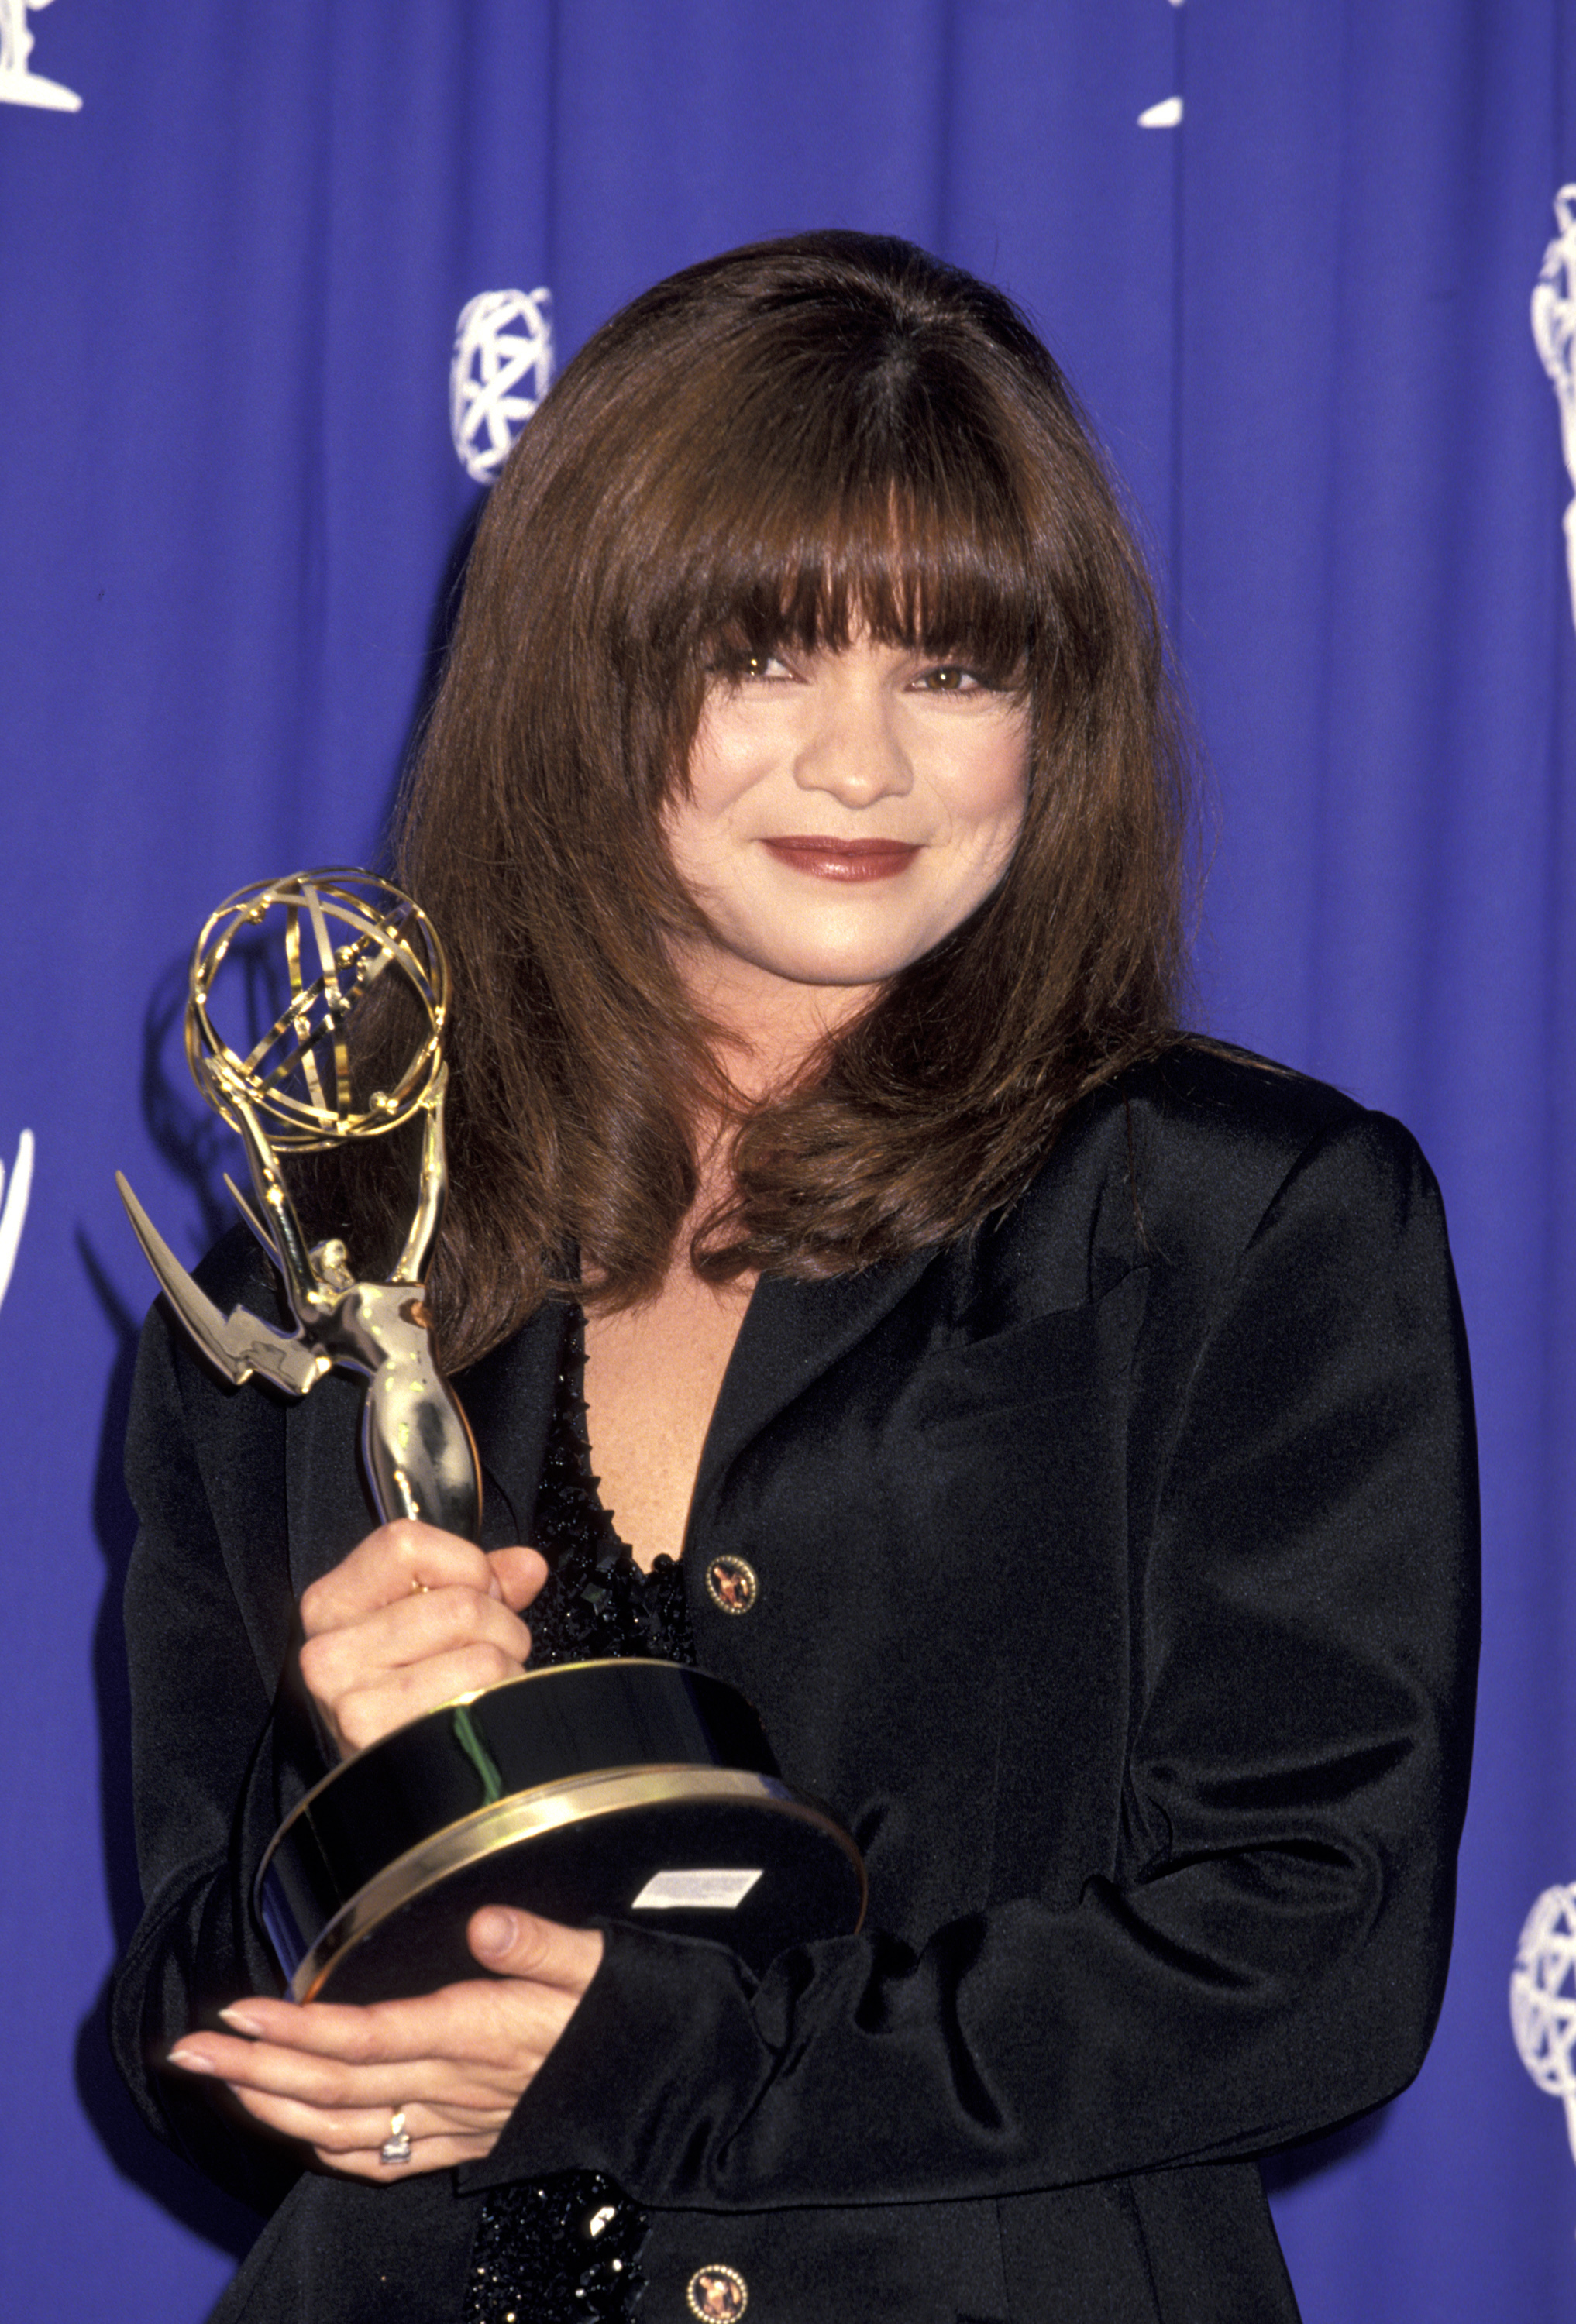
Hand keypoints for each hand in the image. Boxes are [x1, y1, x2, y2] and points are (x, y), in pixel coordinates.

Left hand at [165, 1908, 604, 2178]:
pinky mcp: (473, 2142)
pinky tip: (302, 2132)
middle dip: (254, 2070)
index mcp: (481, 2034)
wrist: (677, 2086)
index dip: (297, 2029)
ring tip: (222, 2081)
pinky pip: (389, 2158)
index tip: (239, 2012)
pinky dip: (331, 2148)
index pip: (366, 2038)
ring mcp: (461, 2122)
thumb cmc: (639, 2014)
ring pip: (348, 2129)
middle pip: (336, 2087)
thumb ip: (542, 1944)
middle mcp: (458, 2086)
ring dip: (274, 2108)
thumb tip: (489, 1923)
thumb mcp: (604, 1961)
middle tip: (187, 2050)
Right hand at [298, 1521, 547, 1756]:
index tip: (472, 1592)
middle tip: (481, 1654)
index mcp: (332, 1604)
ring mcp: (352, 1699)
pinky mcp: (383, 1738)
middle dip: (497, 1626)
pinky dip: (501, 1699)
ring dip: (503, 1667)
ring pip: (480, 1649)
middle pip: (460, 1603)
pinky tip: (473, 1715)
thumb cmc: (411, 1694)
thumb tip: (527, 1568)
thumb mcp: (429, 1620)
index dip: (463, 1565)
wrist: (398, 1785)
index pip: (405, 1543)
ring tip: (477, 1688)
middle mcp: (329, 1651)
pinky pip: (482, 1691)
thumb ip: (480, 1581)